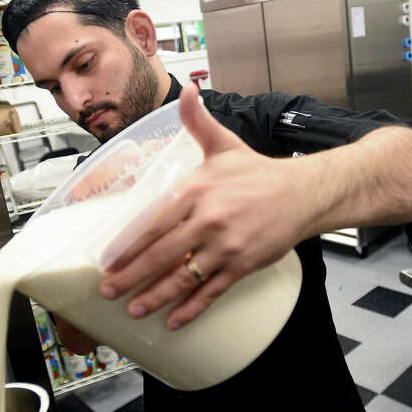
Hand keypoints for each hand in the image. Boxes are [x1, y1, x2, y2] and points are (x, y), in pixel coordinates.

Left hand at [98, 84, 309, 330]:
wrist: (304, 193)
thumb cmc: (259, 173)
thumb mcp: (225, 144)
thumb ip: (197, 121)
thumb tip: (186, 89)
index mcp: (197, 190)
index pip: (153, 221)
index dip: (128, 244)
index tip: (106, 260)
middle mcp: (208, 219)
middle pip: (161, 253)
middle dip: (131, 275)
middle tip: (107, 291)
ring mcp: (226, 245)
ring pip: (184, 276)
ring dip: (155, 296)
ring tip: (133, 310)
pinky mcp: (244, 264)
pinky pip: (212, 291)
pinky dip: (192, 308)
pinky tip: (174, 322)